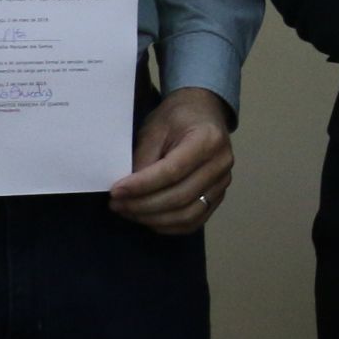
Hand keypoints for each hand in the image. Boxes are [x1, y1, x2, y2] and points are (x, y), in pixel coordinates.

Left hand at [115, 87, 232, 232]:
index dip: (142, 185)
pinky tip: (147, 218)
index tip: (115, 191)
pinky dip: (168, 226)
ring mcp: (223, 183)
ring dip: (153, 218)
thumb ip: (144, 159)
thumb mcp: (154, 129)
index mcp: (207, 140)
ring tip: (128, 211)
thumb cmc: (177, 118)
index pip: (172, 171)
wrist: (203, 113)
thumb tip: (128, 191)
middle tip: (116, 204)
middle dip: (143, 205)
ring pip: (187, 214)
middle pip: (180, 196)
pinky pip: (193, 222)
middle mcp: (221, 164)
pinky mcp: (218, 196)